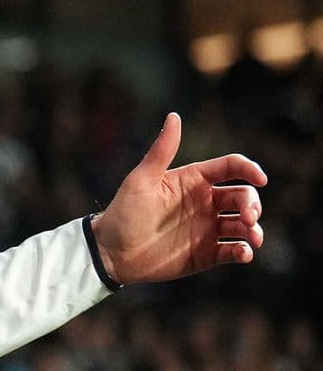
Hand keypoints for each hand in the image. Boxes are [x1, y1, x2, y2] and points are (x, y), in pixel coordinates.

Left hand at [90, 113, 266, 283]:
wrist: (109, 254)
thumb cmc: (123, 213)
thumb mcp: (141, 181)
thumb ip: (162, 151)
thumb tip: (174, 116)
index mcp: (193, 180)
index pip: (231, 168)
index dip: (249, 169)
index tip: (260, 179)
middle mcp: (205, 202)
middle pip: (243, 196)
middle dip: (252, 204)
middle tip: (248, 217)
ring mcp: (207, 228)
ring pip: (243, 224)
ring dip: (253, 229)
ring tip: (252, 237)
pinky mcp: (206, 253)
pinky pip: (232, 251)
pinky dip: (243, 252)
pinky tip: (243, 254)